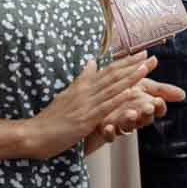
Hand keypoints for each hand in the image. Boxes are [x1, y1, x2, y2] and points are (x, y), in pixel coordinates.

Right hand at [30, 55, 160, 158]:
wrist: (35, 134)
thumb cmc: (51, 118)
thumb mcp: (67, 94)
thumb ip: (81, 79)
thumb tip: (91, 62)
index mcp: (82, 86)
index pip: (108, 70)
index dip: (126, 61)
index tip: (141, 53)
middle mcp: (85, 91)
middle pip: (113, 75)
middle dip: (133, 65)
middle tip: (151, 56)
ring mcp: (86, 104)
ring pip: (112, 88)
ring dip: (130, 77)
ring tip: (145, 67)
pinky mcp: (86, 119)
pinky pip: (106, 107)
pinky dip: (120, 98)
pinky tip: (132, 92)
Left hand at [80, 78, 179, 155]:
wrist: (99, 95)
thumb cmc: (123, 90)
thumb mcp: (143, 85)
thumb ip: (161, 89)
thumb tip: (183, 94)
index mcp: (145, 106)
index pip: (157, 110)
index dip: (159, 107)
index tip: (158, 100)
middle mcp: (135, 117)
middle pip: (144, 119)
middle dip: (146, 113)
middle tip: (148, 107)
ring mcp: (121, 124)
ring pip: (129, 127)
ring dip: (130, 121)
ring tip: (131, 113)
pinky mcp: (107, 131)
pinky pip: (110, 136)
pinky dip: (110, 132)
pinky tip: (108, 126)